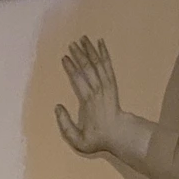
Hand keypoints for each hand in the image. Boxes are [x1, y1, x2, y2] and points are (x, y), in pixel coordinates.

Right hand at [55, 37, 125, 156]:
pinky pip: (108, 66)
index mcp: (88, 101)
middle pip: (87, 68)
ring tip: (83, 38)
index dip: (71, 67)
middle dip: (79, 55)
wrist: (121, 136)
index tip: (64, 57)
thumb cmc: (98, 138)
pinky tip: (100, 43)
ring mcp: (107, 87)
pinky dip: (104, 54)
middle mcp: (98, 91)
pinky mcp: (113, 85)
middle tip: (71, 44)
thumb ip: (65, 125)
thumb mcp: (78, 140)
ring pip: (97, 64)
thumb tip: (57, 107)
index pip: (78, 79)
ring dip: (90, 50)